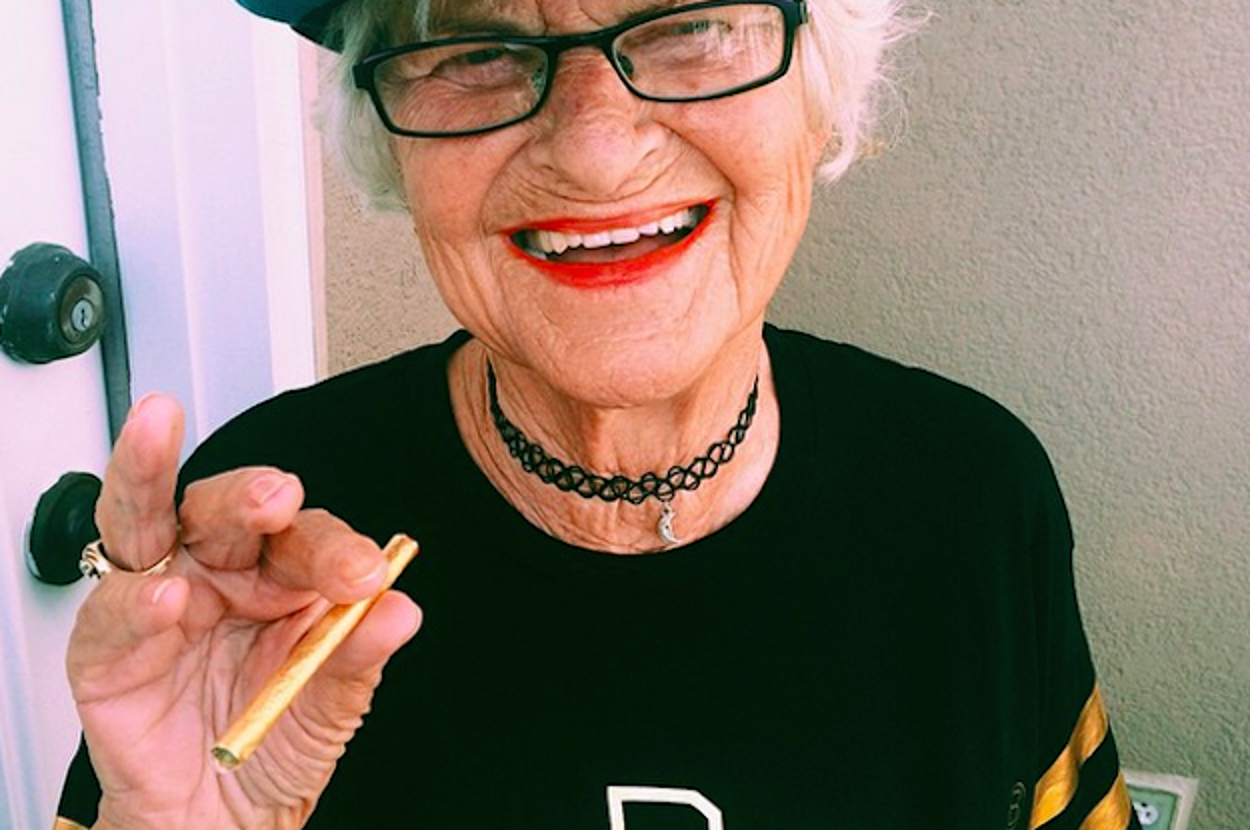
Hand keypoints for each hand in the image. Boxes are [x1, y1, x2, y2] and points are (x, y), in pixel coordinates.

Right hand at [66, 394, 421, 829]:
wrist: (222, 814)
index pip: (308, 536)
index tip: (365, 577)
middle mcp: (221, 572)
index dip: (337, 550)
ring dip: (146, 469)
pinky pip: (115, 610)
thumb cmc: (277, 740)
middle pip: (227, 509)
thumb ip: (359, 655)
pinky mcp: (107, 648)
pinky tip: (167, 594)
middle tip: (279, 494)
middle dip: (251, 493)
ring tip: (159, 430)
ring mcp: (161, 598)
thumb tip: (400, 610)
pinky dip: (138, 600)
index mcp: (283, 575)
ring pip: (145, 516)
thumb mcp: (333, 705)